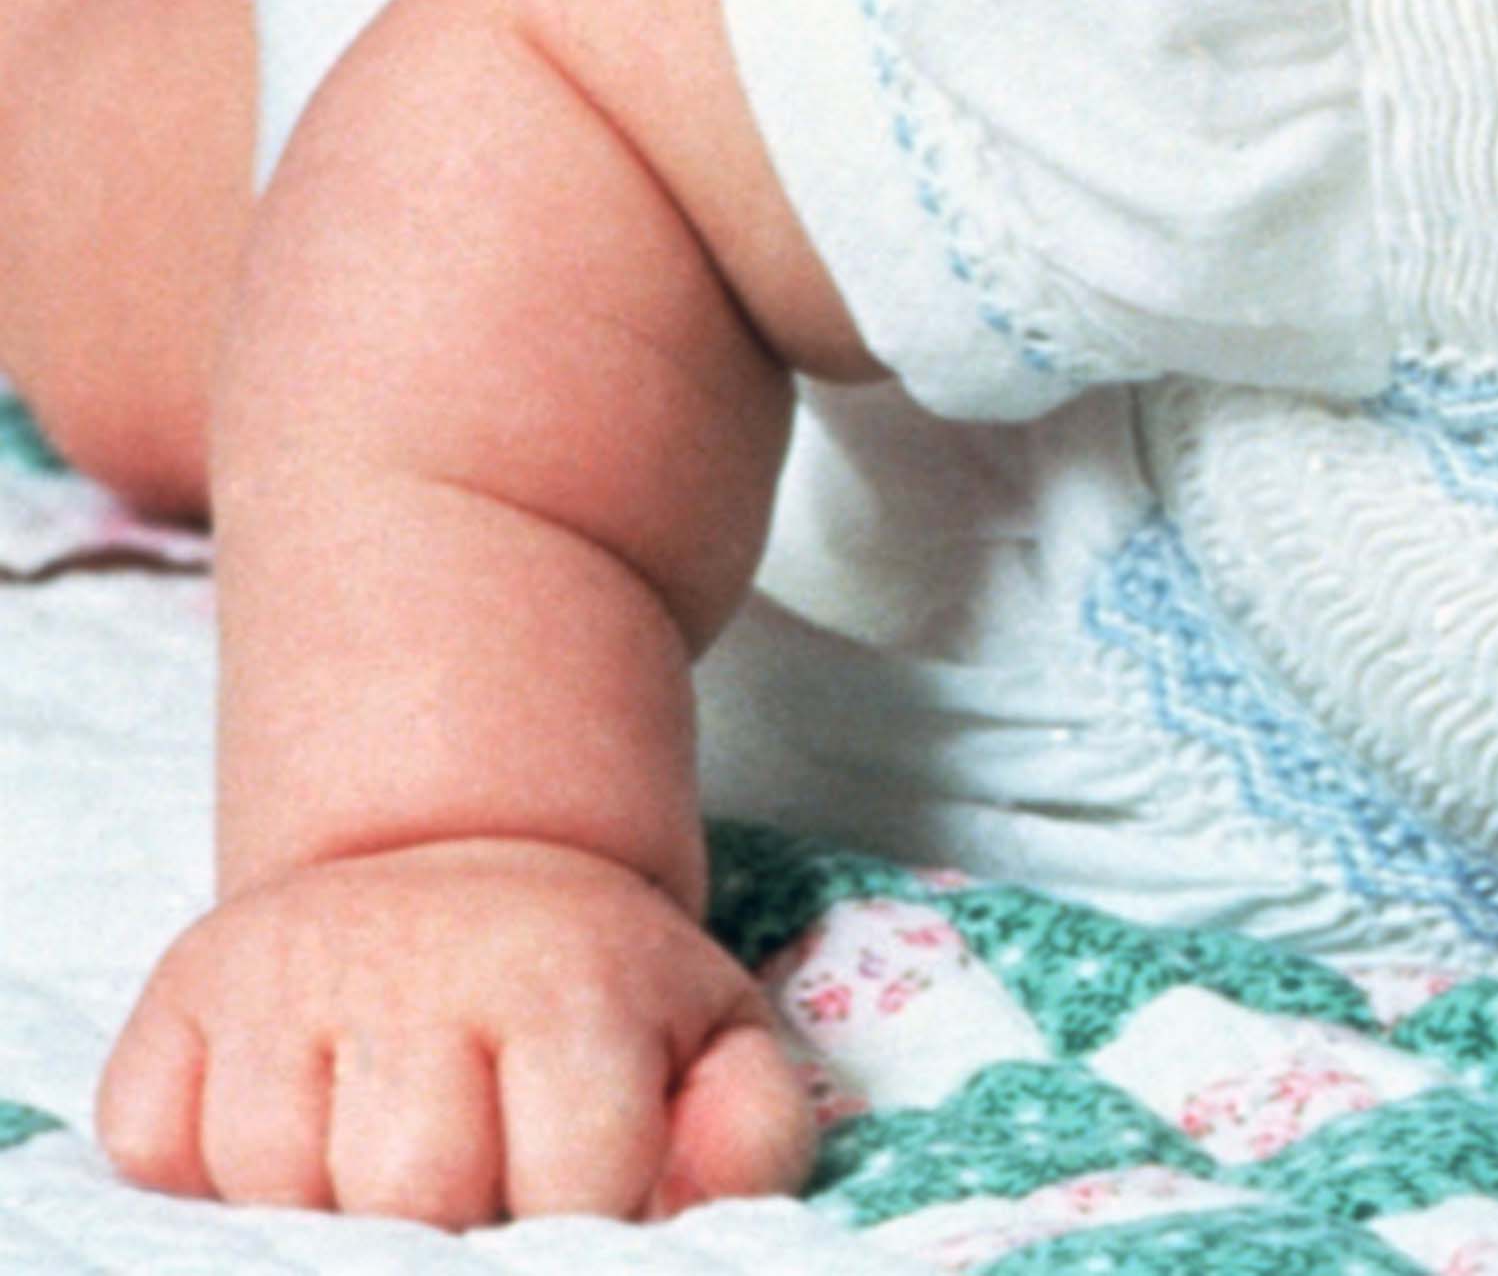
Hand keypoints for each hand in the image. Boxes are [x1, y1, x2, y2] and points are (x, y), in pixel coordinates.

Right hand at [96, 837, 818, 1223]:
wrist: (460, 869)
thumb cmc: (592, 995)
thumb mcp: (709, 1036)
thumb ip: (745, 1132)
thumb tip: (693, 1205)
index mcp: (574, 979)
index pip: (574, 1178)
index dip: (579, 1217)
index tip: (577, 1191)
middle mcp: (421, 959)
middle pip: (410, 1195)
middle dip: (448, 1224)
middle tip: (477, 1173)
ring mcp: (285, 973)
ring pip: (272, 1189)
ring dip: (324, 1208)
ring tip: (389, 1150)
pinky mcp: (179, 994)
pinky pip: (155, 1152)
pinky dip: (203, 1175)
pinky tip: (294, 1123)